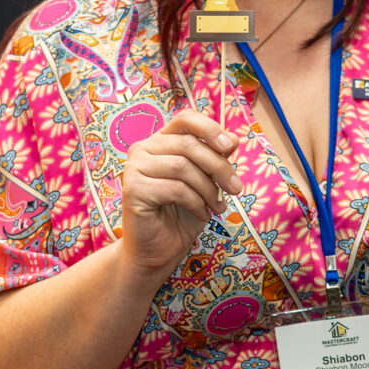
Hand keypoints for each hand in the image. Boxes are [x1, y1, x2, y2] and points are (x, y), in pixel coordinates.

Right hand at [119, 110, 240, 280]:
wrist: (159, 250)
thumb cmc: (182, 214)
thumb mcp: (206, 182)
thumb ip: (215, 159)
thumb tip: (233, 139)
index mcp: (160, 141)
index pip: (185, 119)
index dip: (210, 128)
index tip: (231, 147)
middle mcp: (143, 149)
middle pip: (188, 145)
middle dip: (219, 167)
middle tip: (236, 189)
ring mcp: (134, 168)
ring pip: (183, 166)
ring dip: (208, 189)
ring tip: (217, 206)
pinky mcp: (133, 189)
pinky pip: (175, 188)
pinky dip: (195, 202)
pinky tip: (201, 214)